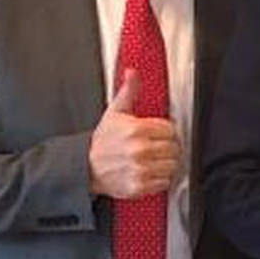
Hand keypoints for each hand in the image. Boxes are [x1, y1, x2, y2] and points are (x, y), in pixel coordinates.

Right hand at [88, 70, 179, 198]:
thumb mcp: (114, 112)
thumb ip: (128, 91)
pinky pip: (164, 182)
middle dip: (169, 146)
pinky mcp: (139, 186)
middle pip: (174, 147)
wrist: (85, 167)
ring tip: (155, 159)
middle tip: (158, 147)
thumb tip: (132, 72)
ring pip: (172, 165)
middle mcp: (139, 150)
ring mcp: (140, 169)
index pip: (171, 129)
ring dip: (167, 163)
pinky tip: (150, 171)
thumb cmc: (102, 141)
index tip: (161, 133)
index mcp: (136, 130)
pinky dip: (160, 179)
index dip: (167, 131)